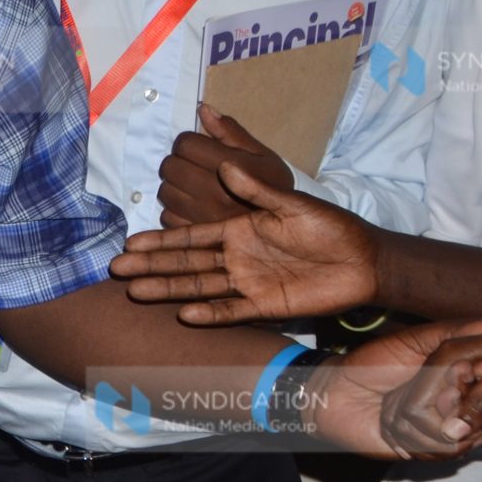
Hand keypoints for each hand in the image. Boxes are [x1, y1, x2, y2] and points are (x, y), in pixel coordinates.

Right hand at [111, 168, 379, 323]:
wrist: (365, 260)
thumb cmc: (332, 227)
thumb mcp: (293, 203)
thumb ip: (257, 190)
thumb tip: (225, 165)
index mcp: (239, 230)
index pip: (191, 235)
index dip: (160, 239)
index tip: (130, 243)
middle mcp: (236, 257)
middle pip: (185, 262)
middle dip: (151, 266)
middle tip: (117, 270)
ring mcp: (248, 283)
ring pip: (199, 287)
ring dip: (169, 289)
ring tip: (136, 292)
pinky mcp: (266, 305)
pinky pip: (232, 311)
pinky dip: (210, 315)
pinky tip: (184, 316)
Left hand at [158, 105, 296, 225]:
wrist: (284, 226)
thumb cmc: (271, 186)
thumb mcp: (261, 154)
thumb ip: (230, 132)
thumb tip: (203, 109)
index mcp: (232, 168)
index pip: (185, 144)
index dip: (188, 142)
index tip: (198, 148)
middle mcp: (215, 193)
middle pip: (170, 166)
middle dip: (178, 161)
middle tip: (193, 166)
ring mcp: (202, 216)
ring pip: (164, 191)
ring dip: (174, 186)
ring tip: (193, 186)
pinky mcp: (194, 234)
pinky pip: (166, 215)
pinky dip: (175, 210)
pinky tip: (192, 206)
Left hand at [309, 315, 481, 457]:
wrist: (336, 394)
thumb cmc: (373, 363)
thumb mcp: (414, 341)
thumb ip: (455, 332)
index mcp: (464, 379)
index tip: (461, 371)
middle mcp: (463, 408)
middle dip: (453, 401)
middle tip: (422, 389)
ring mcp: (448, 432)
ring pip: (464, 434)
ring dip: (425, 418)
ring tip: (395, 403)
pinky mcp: (429, 451)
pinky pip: (442, 450)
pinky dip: (414, 434)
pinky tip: (391, 421)